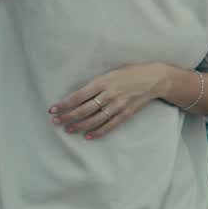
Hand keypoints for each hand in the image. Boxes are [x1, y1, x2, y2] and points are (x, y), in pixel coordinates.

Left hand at [49, 63, 170, 139]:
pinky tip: (87, 136)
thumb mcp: (111, 73)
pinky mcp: (126, 113)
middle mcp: (109, 94)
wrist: (154, 78)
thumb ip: (97, 84)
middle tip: (56, 121)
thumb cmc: (131, 72)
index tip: (53, 109)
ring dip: (79, 126)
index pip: (78, 96)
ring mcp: (118, 105)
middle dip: (67, 116)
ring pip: (94, 119)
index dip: (64, 104)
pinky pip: (109, 125)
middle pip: (83, 109)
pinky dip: (98, 132)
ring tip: (68, 129)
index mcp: (103, 81)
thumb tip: (79, 96)